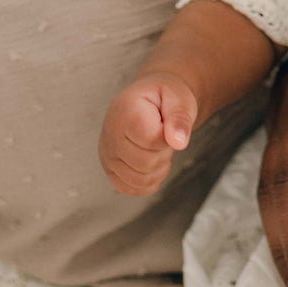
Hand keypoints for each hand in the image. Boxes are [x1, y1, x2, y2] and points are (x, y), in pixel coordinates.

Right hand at [98, 71, 197, 194]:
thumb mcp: (179, 99)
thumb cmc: (164, 98)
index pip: (152, 141)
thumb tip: (178, 143)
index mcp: (126, 111)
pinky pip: (130, 188)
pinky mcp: (109, 168)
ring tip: (158, 148)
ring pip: (138, 180)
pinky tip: (153, 162)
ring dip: (158, 169)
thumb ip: (180, 119)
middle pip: (146, 164)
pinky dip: (148, 182)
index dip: (168, 137)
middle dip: (164, 153)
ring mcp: (107, 154)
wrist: (149, 99)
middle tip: (164, 136)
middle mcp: (110, 135)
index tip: (166, 123)